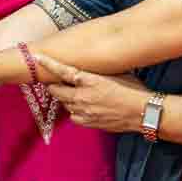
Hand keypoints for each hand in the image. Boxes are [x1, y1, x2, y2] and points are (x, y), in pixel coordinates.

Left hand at [36, 55, 151, 134]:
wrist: (144, 112)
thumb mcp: (116, 73)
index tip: (37, 57)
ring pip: (64, 104)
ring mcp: (84, 112)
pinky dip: (74, 110)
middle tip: (55, 80)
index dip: (49, 63)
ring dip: (66, 97)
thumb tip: (85, 68)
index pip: (63, 71)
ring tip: (75, 93)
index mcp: (90, 81)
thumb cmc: (133, 89)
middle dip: (53, 85)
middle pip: (56, 90)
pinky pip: (73, 116)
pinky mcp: (88, 123)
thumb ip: (96, 72)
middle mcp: (83, 97)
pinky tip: (83, 106)